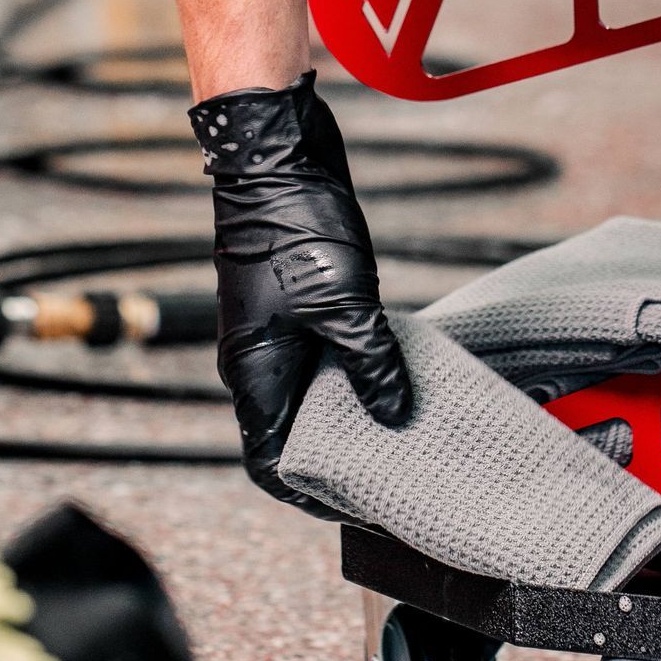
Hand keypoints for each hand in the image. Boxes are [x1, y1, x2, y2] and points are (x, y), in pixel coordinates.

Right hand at [191, 70, 412, 498]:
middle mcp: (258, 361)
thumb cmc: (292, 227)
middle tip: (395, 473)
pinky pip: (326, 358)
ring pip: (315, 395)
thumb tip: (396, 417)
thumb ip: (371, 366)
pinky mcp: (297, 306)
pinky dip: (358, 373)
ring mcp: (276, 332)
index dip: (311, 497)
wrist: (272, 152)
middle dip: (343, 459)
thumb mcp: (344, 305)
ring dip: (355, 413)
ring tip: (406, 429)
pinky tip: (397, 374)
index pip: (271, 464)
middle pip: (295, 435)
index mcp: (254, 374)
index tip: (360, 509)